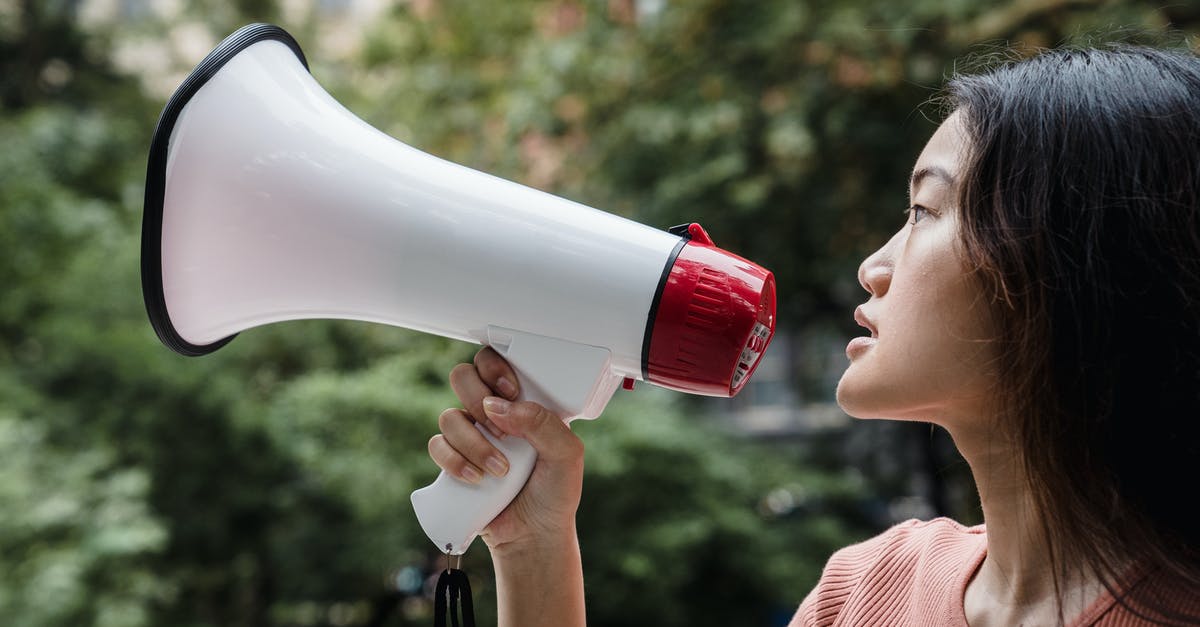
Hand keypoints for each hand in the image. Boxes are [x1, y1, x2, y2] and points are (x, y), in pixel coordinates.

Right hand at [427, 347, 584, 551]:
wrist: (533, 536)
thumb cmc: (555, 493)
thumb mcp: (566, 454)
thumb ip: (542, 422)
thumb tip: (498, 406)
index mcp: (521, 402)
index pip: (495, 362)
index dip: (495, 368)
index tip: (511, 391)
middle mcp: (492, 414)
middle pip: (463, 377)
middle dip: (477, 399)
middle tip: (502, 430)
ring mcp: (470, 436)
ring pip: (449, 415)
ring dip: (474, 443)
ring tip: (499, 470)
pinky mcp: (453, 461)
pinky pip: (436, 445)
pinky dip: (454, 461)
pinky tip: (476, 478)